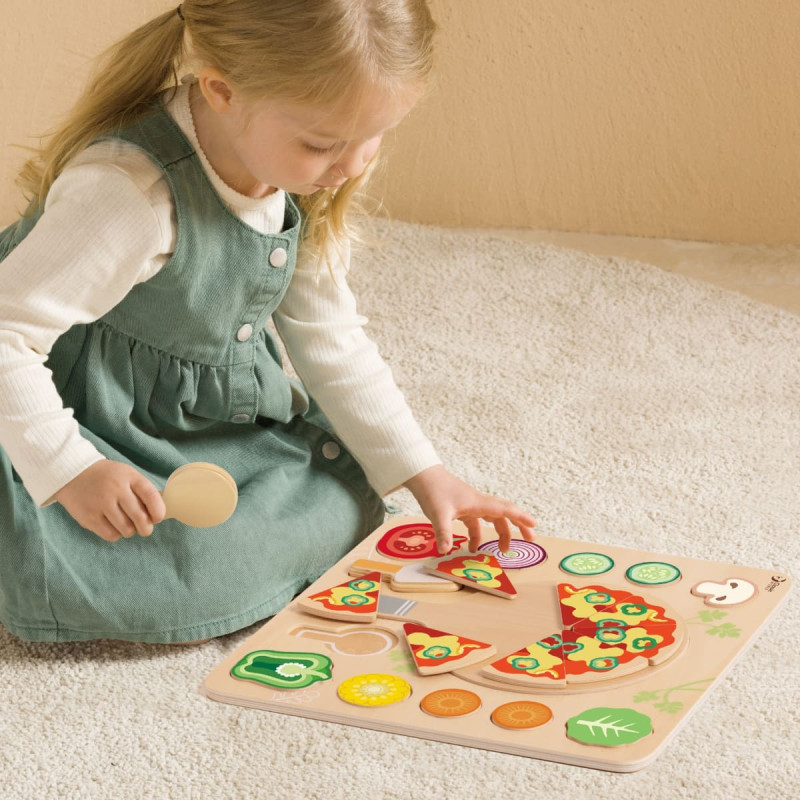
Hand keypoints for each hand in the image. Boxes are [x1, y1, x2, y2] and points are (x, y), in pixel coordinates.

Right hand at [54, 460, 165, 541]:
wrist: (73, 474)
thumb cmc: (108, 477)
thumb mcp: (127, 475)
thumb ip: (143, 491)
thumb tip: (160, 512)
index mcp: (129, 477)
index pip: (151, 496)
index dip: (158, 511)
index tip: (158, 518)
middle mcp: (116, 490)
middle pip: (140, 517)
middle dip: (146, 528)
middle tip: (145, 529)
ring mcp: (101, 504)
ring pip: (126, 529)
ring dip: (130, 531)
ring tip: (127, 525)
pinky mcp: (89, 518)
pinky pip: (111, 535)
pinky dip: (116, 534)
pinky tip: (113, 526)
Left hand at [403, 465, 535, 553]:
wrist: (422, 475)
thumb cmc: (433, 491)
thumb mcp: (439, 514)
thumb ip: (444, 533)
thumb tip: (445, 551)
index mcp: (479, 503)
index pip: (506, 510)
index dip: (521, 518)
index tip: (535, 526)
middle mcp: (478, 503)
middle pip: (504, 515)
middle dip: (517, 528)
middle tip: (529, 540)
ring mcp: (470, 505)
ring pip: (491, 519)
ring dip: (498, 533)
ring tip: (501, 550)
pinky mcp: (461, 507)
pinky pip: (476, 522)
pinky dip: (478, 535)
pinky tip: (472, 547)